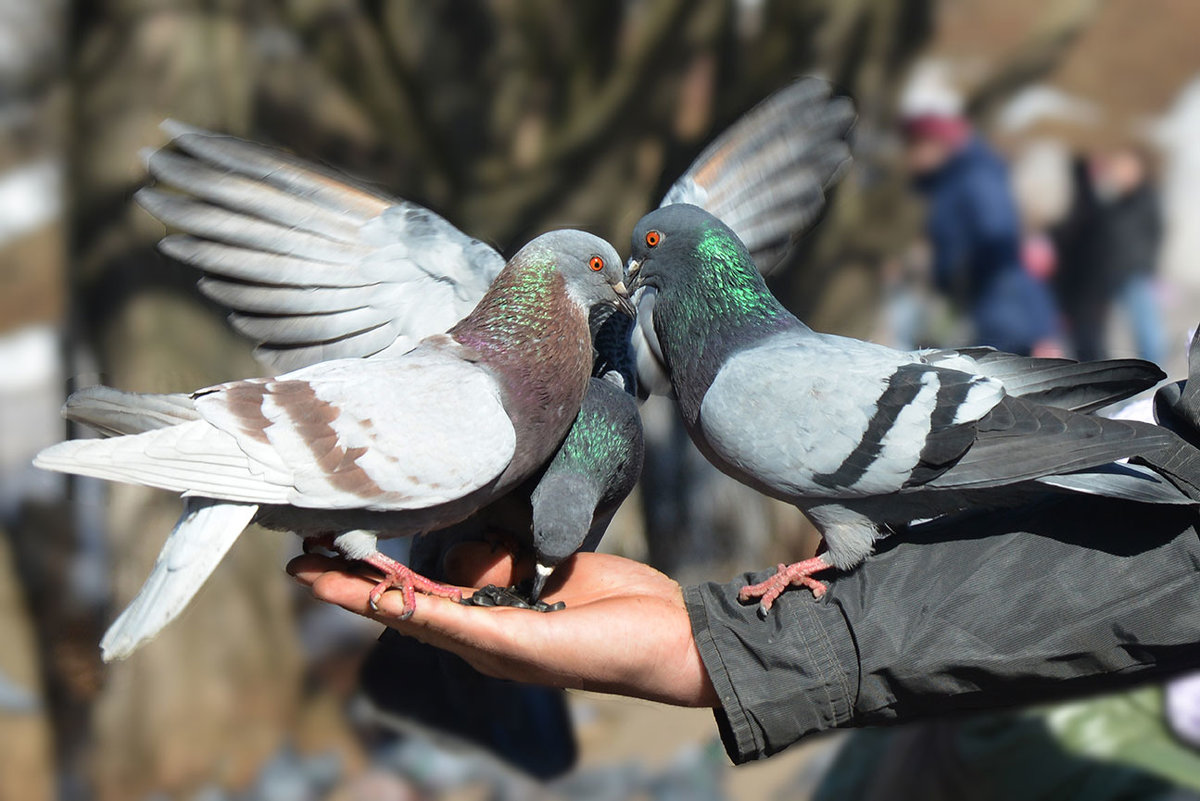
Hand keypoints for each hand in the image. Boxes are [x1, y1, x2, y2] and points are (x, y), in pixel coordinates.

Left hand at [287, 545, 718, 706]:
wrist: (668, 637)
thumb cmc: (602, 652)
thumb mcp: (527, 642)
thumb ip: (467, 621)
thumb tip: (403, 606)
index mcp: (473, 642)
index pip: (395, 611)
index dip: (347, 591)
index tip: (302, 569)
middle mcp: (483, 619)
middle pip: (408, 586)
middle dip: (362, 566)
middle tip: (314, 538)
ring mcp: (510, 593)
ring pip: (451, 561)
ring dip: (429, 549)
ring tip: (408, 535)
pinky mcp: (538, 568)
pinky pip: (494, 545)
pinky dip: (477, 535)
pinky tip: (466, 524)